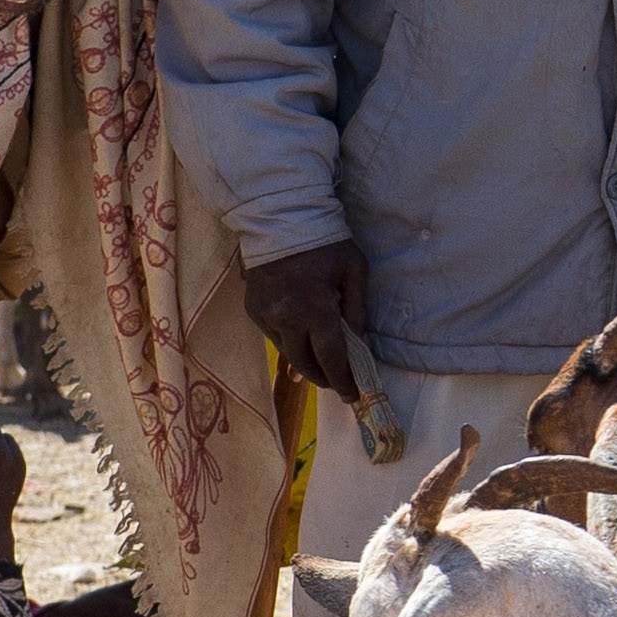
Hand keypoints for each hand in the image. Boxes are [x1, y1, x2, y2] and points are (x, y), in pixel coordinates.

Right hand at [243, 243, 372, 402]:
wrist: (279, 220)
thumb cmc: (326, 244)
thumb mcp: (354, 273)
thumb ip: (358, 313)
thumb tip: (363, 349)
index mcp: (315, 309)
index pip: (331, 357)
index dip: (343, 380)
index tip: (353, 396)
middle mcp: (285, 318)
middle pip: (305, 363)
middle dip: (324, 378)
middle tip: (340, 384)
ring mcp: (265, 315)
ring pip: (287, 353)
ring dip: (306, 363)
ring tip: (324, 367)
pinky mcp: (253, 311)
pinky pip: (274, 337)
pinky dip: (290, 343)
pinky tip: (302, 342)